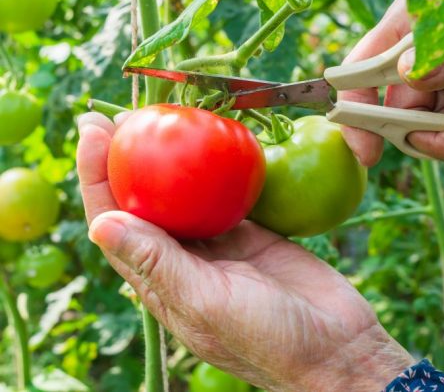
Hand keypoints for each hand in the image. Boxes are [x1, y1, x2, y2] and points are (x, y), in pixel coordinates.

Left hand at [76, 112, 413, 391]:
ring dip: (174, 156)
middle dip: (128, 155)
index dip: (97, 176)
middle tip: (124, 110)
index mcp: (160, 281)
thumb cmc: (269, 339)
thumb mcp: (207, 303)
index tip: (93, 129)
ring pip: (187, 192)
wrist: (336, 347)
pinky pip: (231, 192)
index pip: (116, 221)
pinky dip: (224, 165)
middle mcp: (183, 259)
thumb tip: (98, 225)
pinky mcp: (253, 232)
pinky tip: (220, 138)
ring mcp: (219, 244)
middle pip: (146, 199)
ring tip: (167, 115)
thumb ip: (157, 265)